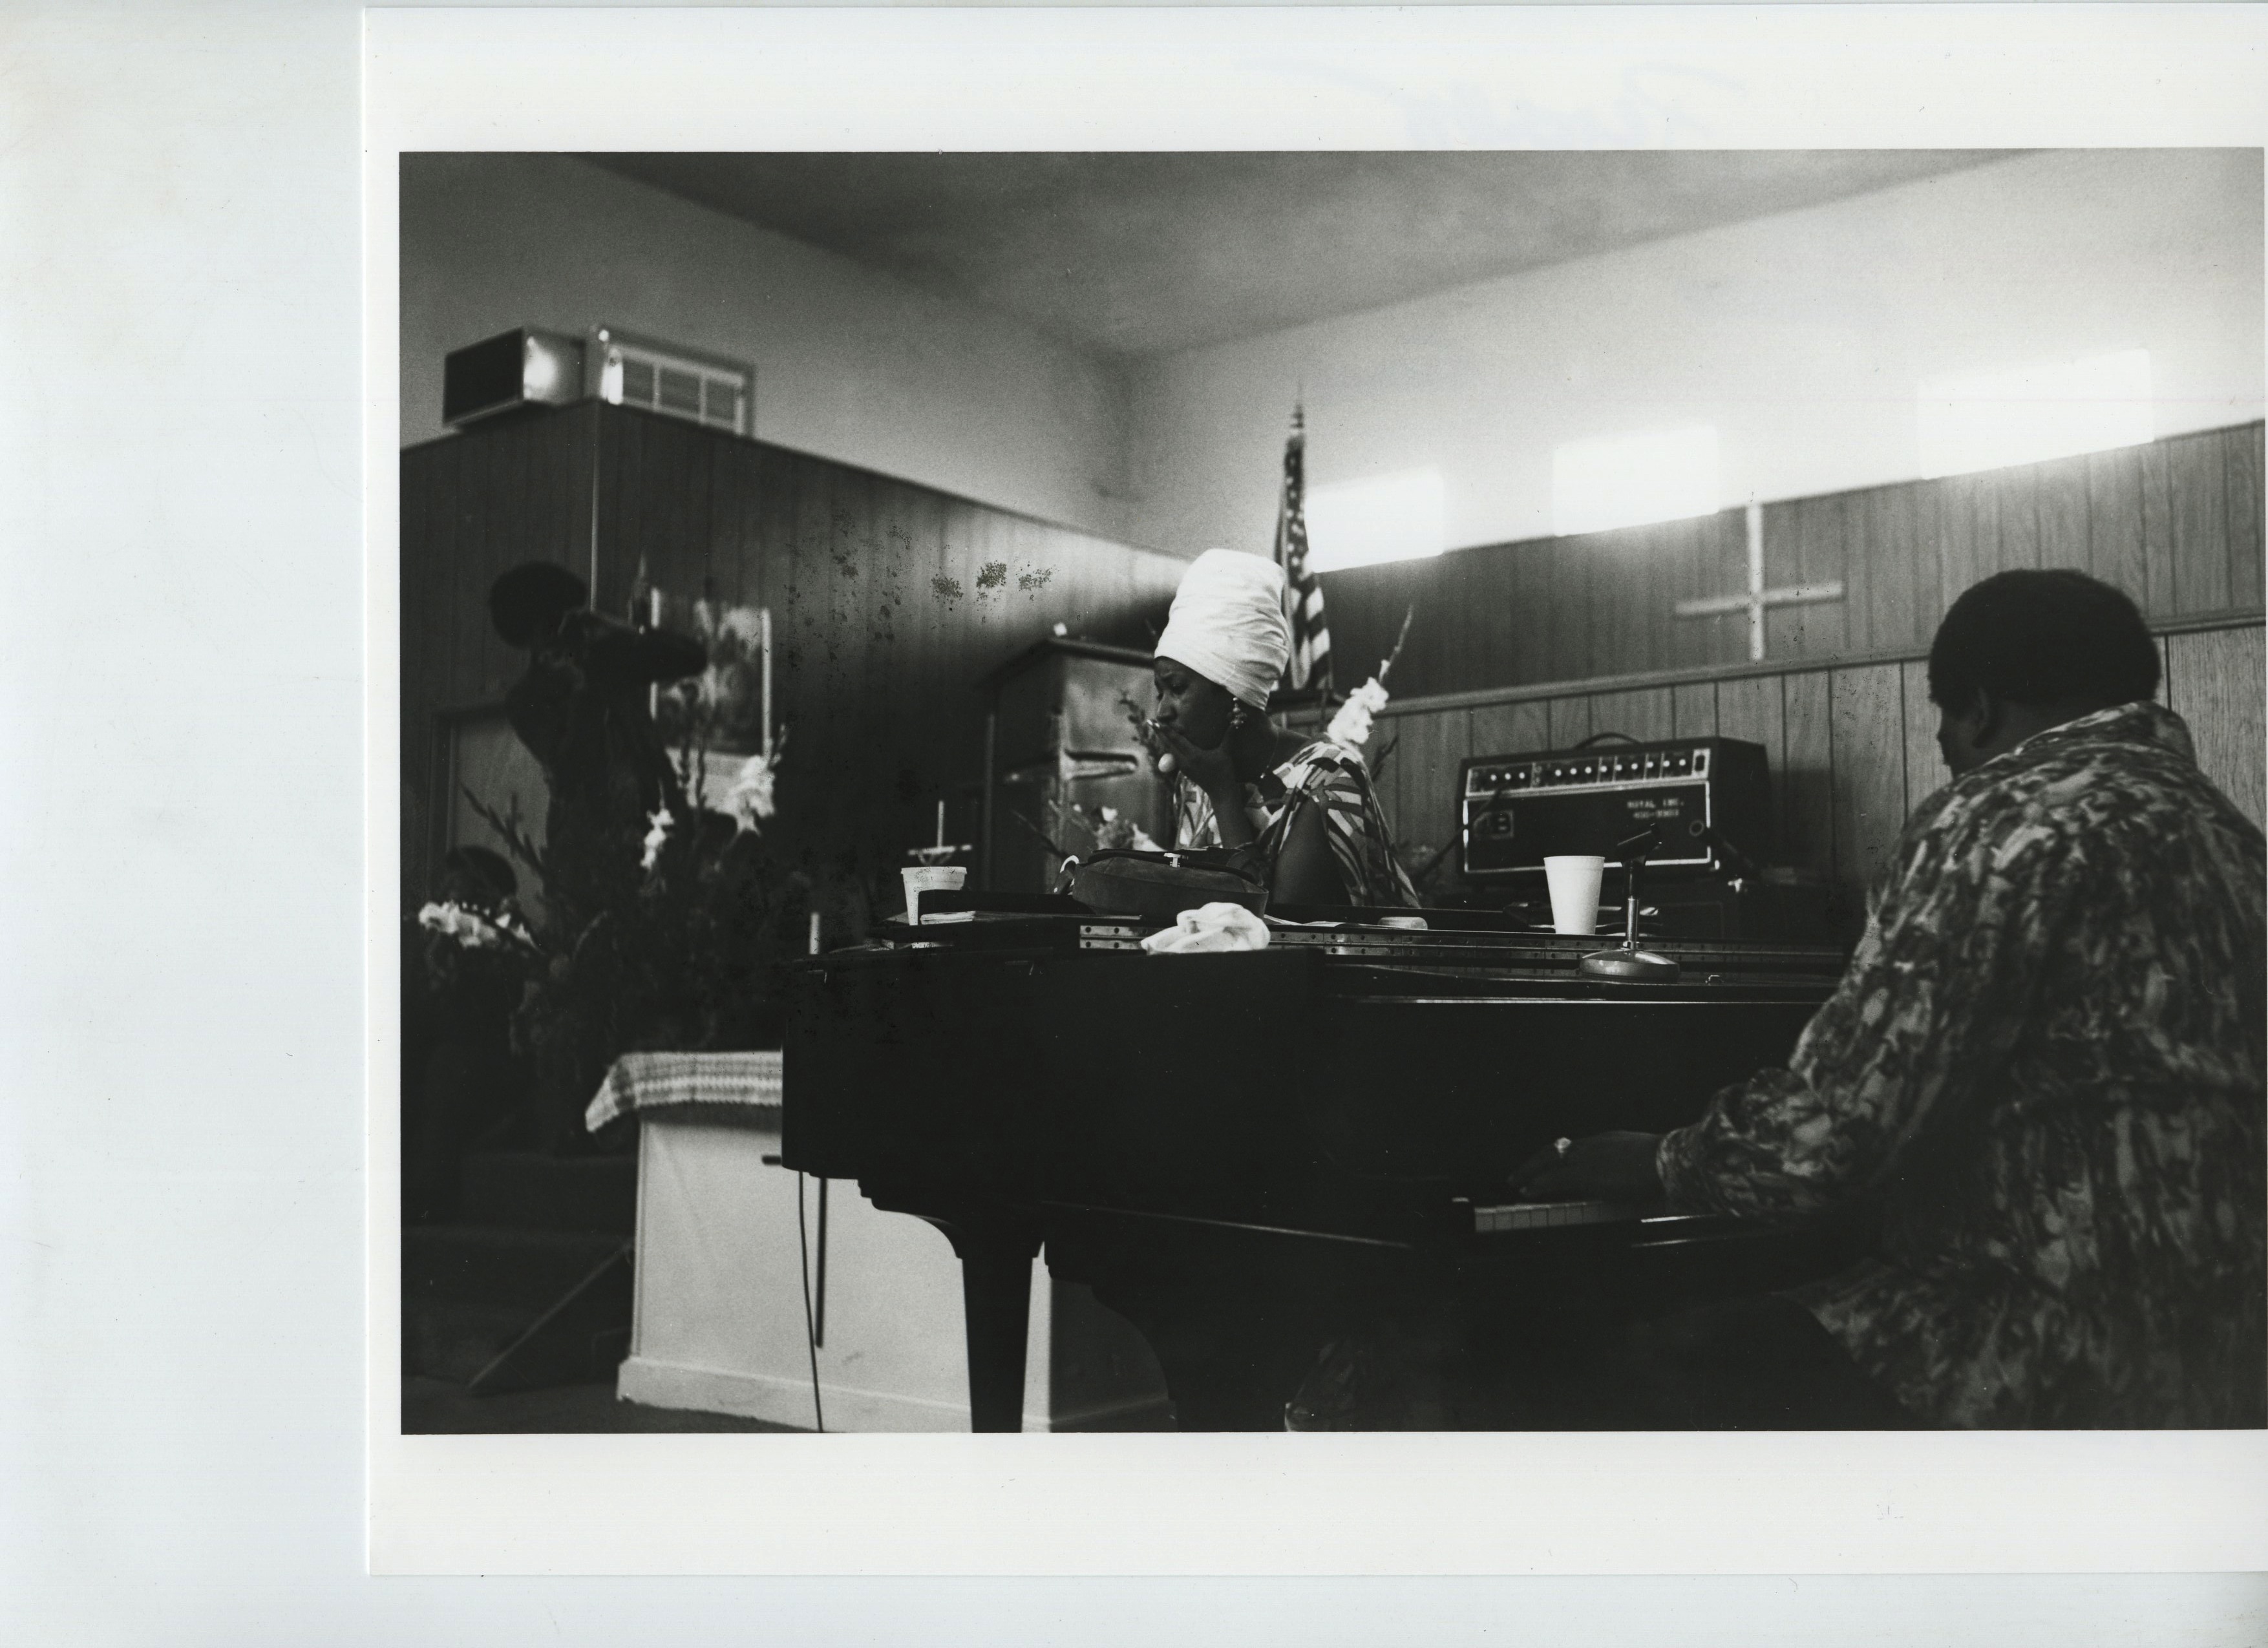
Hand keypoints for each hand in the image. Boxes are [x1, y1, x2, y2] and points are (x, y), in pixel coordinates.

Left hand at [1153, 722, 1239, 802]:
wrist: (1221, 793)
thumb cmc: (1224, 773)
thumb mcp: (1226, 753)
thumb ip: (1229, 736)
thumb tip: (1236, 721)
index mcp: (1193, 755)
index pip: (1176, 740)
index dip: (1165, 730)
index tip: (1156, 722)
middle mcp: (1185, 761)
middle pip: (1168, 744)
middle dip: (1159, 733)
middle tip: (1150, 722)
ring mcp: (1184, 767)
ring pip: (1170, 750)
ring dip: (1163, 740)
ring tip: (1157, 730)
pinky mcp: (1185, 771)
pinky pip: (1174, 756)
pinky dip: (1169, 747)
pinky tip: (1168, 743)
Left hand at [1511, 1130, 1664, 1202]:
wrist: (1668, 1161)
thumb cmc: (1667, 1164)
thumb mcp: (1648, 1161)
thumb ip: (1637, 1168)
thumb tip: (1643, 1182)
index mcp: (1609, 1141)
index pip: (1576, 1147)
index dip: (1561, 1155)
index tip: (1552, 1161)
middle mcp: (1593, 1145)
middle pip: (1556, 1149)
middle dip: (1537, 1160)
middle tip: (1523, 1171)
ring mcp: (1587, 1158)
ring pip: (1548, 1161)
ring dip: (1530, 1171)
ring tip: (1517, 1180)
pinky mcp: (1583, 1175)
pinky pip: (1552, 1178)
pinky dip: (1537, 1183)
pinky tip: (1526, 1190)